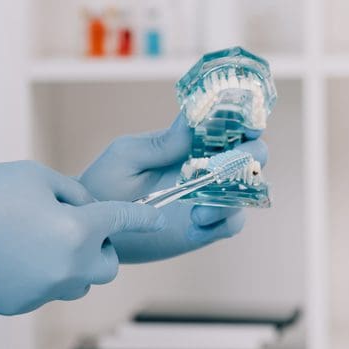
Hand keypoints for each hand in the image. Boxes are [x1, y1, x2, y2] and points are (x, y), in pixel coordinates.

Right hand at [0, 162, 164, 314]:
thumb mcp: (39, 177)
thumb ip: (77, 193)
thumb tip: (91, 209)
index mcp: (81, 228)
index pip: (127, 221)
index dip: (144, 218)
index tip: (157, 219)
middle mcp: (71, 264)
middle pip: (109, 265)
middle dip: (101, 248)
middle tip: (79, 230)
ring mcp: (47, 288)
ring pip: (80, 281)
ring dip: (75, 264)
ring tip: (46, 243)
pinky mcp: (24, 303)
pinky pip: (48, 290)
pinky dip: (43, 276)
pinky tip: (19, 257)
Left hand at [79, 113, 268, 263]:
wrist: (95, 227)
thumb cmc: (104, 183)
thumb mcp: (127, 156)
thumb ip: (161, 142)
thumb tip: (193, 121)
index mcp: (193, 142)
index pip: (231, 125)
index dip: (247, 121)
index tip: (249, 125)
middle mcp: (209, 167)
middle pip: (253, 155)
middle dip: (251, 157)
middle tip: (228, 167)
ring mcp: (211, 197)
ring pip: (249, 190)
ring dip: (234, 195)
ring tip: (198, 212)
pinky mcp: (207, 226)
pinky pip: (233, 222)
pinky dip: (223, 222)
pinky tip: (195, 225)